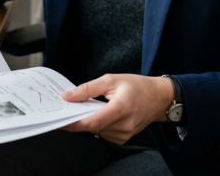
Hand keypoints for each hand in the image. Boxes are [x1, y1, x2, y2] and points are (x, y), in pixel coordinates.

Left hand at [60, 74, 174, 144]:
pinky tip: (101, 113)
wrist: (159, 98)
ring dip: (88, 121)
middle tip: (66, 110)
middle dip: (78, 119)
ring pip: (96, 131)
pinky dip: (98, 124)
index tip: (60, 120)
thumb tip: (67, 96)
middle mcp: (124, 125)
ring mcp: (125, 134)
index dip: (75, 122)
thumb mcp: (111, 80)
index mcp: (121, 108)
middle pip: (93, 127)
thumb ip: (88, 89)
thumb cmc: (137, 86)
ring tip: (88, 107)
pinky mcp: (124, 138)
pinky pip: (103, 133)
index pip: (93, 121)